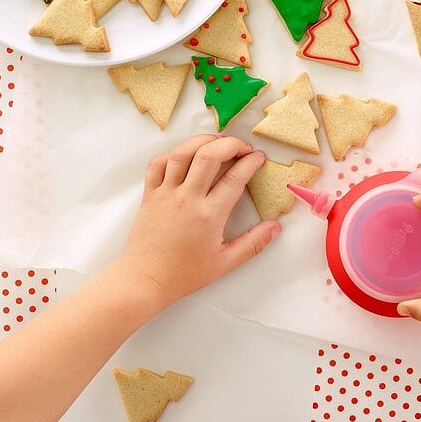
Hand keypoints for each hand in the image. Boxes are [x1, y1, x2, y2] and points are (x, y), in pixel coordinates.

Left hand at [117, 135, 279, 308]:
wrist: (144, 279)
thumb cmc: (184, 274)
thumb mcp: (224, 263)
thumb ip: (253, 244)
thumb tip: (275, 227)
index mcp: (209, 215)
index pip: (235, 178)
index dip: (250, 163)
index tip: (259, 157)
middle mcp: (187, 198)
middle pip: (209, 155)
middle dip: (230, 144)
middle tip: (243, 147)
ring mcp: (166, 193)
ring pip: (183, 153)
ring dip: (203, 141)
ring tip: (218, 143)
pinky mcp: (149, 194)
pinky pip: (158, 163)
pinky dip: (173, 153)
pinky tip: (186, 154)